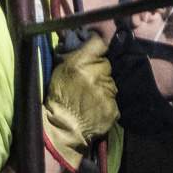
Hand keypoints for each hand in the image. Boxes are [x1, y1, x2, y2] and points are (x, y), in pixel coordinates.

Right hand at [43, 37, 116, 170]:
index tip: (95, 55)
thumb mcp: (61, 71)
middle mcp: (95, 75)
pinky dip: (107, 103)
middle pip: (106, 65)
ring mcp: (106, 92)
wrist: (64, 127)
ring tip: (90, 98)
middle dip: (100, 71)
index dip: (98, 50)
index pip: (99, 45)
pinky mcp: (113, 107)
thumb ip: (75, 57)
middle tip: (89, 82)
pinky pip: (113, 100)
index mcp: (80, 64)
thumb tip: (85, 45)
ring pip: (111, 83)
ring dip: (104, 87)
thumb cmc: (59, 98)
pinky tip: (96, 108)